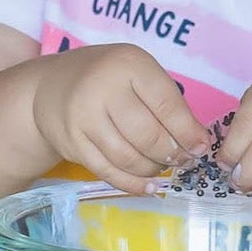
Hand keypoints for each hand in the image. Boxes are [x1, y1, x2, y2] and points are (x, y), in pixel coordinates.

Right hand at [30, 44, 209, 192]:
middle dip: (172, 154)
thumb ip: (167, 103)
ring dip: (153, 169)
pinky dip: (133, 184)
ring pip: (129, 157)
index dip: (188, 132)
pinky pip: (108, 171)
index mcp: (128, 64)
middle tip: (182, 160)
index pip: (167, 105)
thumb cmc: (106, 79)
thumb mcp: (137, 74)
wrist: (50, 87)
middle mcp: (102, 88)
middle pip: (148, 135)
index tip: (201, 148)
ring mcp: (83, 117)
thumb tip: (197, 144)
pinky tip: (148, 186)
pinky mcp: (72, 142)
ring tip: (162, 167)